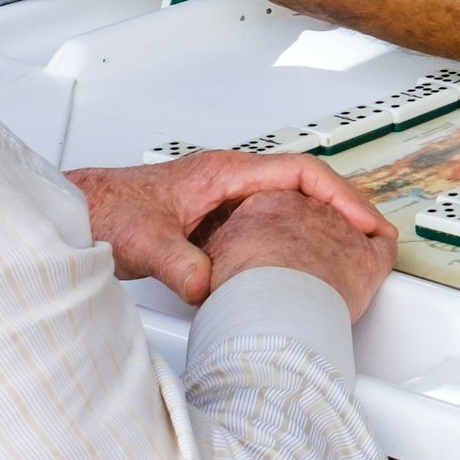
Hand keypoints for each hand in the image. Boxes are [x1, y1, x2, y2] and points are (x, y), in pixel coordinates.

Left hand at [69, 149, 396, 309]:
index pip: (301, 173)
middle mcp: (233, 180)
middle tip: (377, 242)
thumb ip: (175, 263)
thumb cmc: (109, 211)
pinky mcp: (220, 219)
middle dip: (347, 209)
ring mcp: (228, 198)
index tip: (366, 222)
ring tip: (354, 253)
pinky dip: (299, 237)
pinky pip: (273, 221)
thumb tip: (207, 286)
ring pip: (293, 203)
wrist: (82, 212)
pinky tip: (304, 263)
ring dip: (326, 223)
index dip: (341, 196)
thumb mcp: (142, 241)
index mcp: (225, 173)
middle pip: (308, 186)